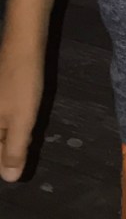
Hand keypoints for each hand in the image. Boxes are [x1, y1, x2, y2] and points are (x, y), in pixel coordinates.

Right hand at [0, 44, 43, 181]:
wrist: (23, 44)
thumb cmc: (22, 82)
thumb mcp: (22, 120)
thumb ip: (16, 149)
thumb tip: (10, 178)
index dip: (9, 159)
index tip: (22, 143)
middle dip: (12, 144)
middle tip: (27, 129)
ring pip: (1, 130)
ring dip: (15, 131)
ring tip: (26, 112)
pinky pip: (3, 117)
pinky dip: (14, 118)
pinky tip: (24, 107)